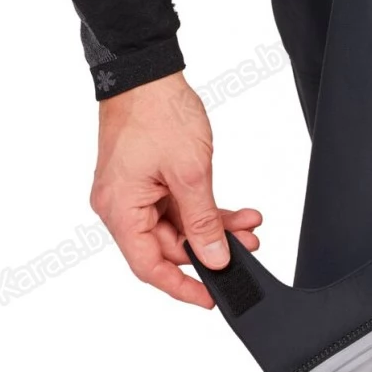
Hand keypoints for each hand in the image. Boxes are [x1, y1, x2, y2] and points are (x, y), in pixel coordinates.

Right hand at [90, 72, 260, 307]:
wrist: (148, 72)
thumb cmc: (156, 112)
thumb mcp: (190, 175)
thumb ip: (203, 223)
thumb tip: (214, 258)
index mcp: (121, 210)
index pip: (150, 267)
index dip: (182, 287)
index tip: (211, 299)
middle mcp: (122, 208)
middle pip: (170, 249)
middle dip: (212, 250)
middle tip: (247, 247)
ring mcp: (136, 195)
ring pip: (181, 229)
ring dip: (216, 229)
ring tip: (250, 228)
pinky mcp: (150, 184)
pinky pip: (181, 209)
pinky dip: (208, 212)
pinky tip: (239, 213)